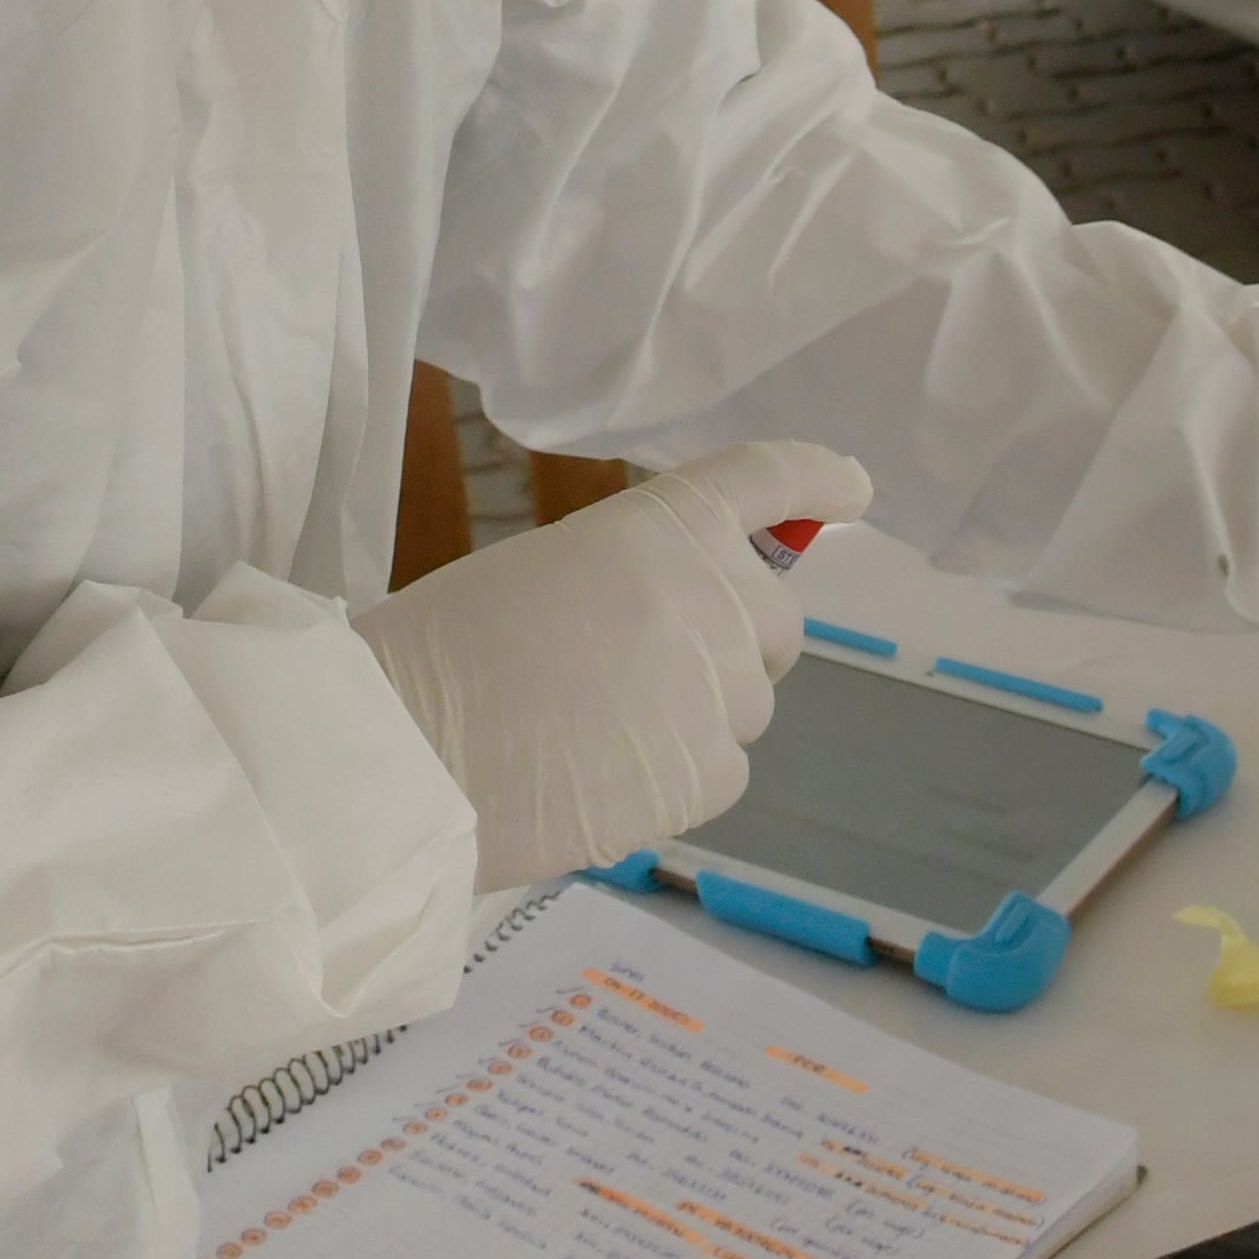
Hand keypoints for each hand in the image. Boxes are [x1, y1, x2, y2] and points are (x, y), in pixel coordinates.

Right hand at [352, 440, 870, 886]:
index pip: (769, 479)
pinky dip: (674, 778)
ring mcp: (719, 689)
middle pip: (778, 623)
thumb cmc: (445, 651)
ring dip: (693, 717)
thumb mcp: (550, 570)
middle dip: (739, 645)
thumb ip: (643, 579)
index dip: (820, 479)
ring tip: (589, 732)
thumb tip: (694, 624)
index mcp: (662, 525)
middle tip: (648, 673)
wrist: (404, 751)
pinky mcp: (709, 774)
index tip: (854, 487)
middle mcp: (712, 596)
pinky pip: (721, 773)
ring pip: (744, 706)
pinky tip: (598, 777)